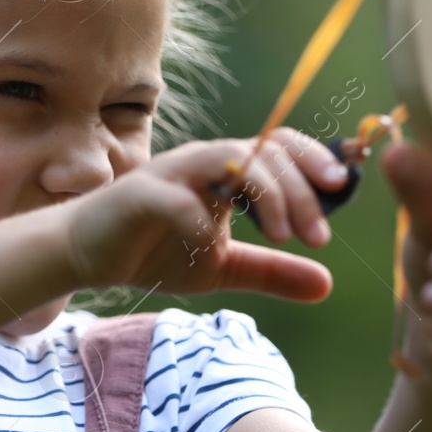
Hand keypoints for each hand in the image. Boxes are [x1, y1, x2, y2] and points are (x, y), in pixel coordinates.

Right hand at [62, 127, 350, 300]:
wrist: (86, 254)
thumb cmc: (155, 249)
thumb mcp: (224, 266)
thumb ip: (273, 270)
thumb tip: (328, 284)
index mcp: (229, 169)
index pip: (282, 146)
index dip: (317, 160)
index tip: (344, 191)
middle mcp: (205, 161)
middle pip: (266, 152)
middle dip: (300, 192)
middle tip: (318, 238)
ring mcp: (172, 173)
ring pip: (230, 161)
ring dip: (265, 196)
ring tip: (282, 237)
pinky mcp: (139, 194)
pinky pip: (178, 197)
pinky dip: (200, 218)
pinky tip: (213, 245)